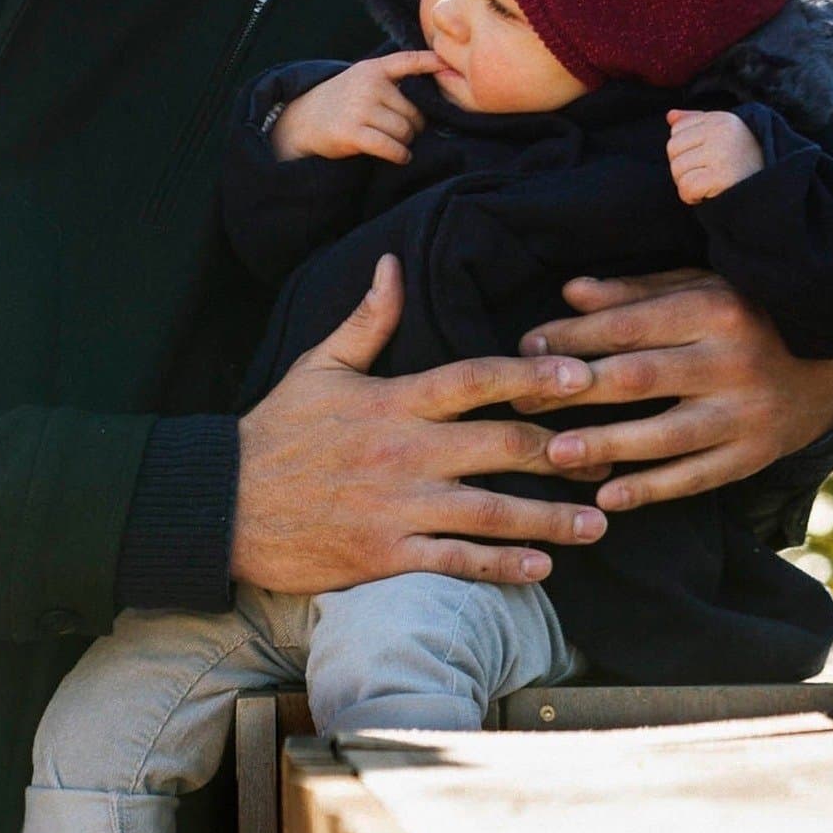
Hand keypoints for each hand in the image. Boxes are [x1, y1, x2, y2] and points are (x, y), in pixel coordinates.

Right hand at [231, 257, 608, 595]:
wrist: (222, 503)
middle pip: (501, 444)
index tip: (583, 374)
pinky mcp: (385, 555)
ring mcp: (397, 506)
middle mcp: (404, 452)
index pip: (475, 378)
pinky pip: (456, 561)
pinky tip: (541, 569)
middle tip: (610, 455)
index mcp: (392, 401)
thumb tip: (392, 264)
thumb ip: (366, 321)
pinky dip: (502, 566)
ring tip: (596, 525)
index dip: (533, 374)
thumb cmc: (274, 432)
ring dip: (550, 519)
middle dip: (564, 450)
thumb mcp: (317, 367)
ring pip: (491, 512)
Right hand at [270, 50, 447, 163]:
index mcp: (372, 69)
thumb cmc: (341, 102)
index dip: (430, 62)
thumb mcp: (360, 78)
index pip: (408, 61)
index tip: (447, 66)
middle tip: (402, 130)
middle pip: (414, 111)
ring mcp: (359, 109)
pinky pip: (391, 147)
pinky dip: (400, 155)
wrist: (301, 122)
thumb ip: (391, 78)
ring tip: (394, 141)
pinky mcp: (353, 133)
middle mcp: (368, 86)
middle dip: (414, 125)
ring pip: (405, 131)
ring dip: (405, 141)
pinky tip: (400, 156)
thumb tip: (433, 87)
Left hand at [515, 270, 832, 508]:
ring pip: (664, 436)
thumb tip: (570, 293)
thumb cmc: (748, 316)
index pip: (628, 326)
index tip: (525, 349)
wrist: (830, 366)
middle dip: (573, 392)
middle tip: (521, 402)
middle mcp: (730, 362)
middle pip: (637, 379)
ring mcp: (745, 414)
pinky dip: (650, 489)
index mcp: (714, 309)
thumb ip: (636, 293)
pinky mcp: (754, 455)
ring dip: (605, 446)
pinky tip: (607, 497)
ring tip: (554, 454)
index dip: (572, 338)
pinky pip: (696, 478)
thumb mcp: (700, 288)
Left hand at [666, 109, 763, 202]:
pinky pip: (686, 187)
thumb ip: (696, 123)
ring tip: (708, 184)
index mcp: (720, 119)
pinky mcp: (721, 176)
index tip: (704, 159)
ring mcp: (721, 153)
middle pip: (673, 149)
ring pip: (677, 169)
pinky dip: (690, 196)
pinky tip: (706, 195)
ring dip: (686, 183)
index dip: (685, 150)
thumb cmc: (745, 163)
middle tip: (704, 175)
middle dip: (682, 167)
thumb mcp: (724, 135)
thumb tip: (671, 116)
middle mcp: (721, 132)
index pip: (677, 129)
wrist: (773, 188)